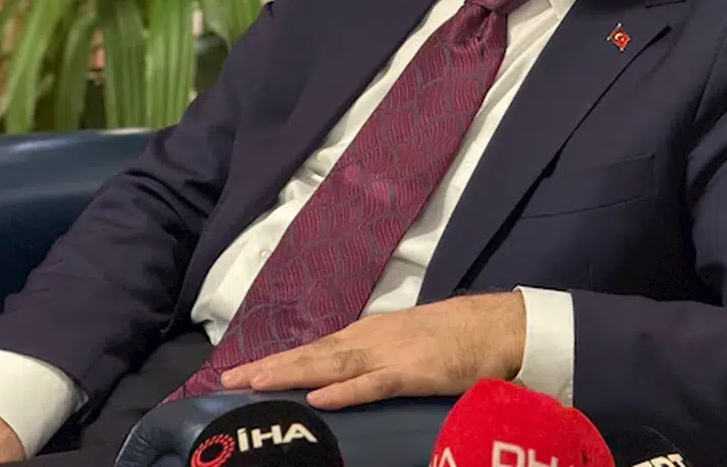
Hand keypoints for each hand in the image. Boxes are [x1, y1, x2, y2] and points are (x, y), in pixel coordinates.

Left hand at [219, 292, 526, 408]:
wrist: (498, 327)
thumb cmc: (457, 339)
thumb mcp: (409, 346)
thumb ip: (379, 362)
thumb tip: (349, 380)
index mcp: (370, 334)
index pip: (317, 349)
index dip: (281, 361)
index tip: (243, 372)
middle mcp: (371, 338)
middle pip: (313, 354)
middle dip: (271, 367)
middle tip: (228, 380)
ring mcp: (389, 353)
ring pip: (331, 365)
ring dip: (292, 374)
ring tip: (255, 383)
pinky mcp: (411, 371)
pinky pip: (372, 383)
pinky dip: (344, 391)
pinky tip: (318, 398)